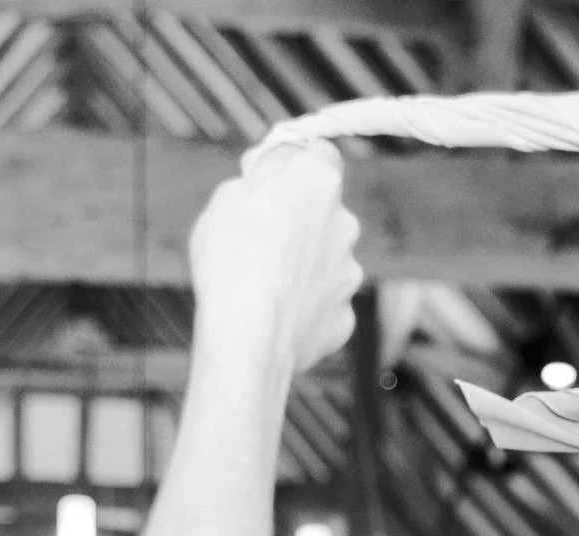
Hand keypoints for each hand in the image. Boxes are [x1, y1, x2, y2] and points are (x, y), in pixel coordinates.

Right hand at [187, 140, 363, 381]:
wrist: (249, 338)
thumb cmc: (232, 260)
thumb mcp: (228, 195)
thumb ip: (261, 177)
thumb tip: (272, 169)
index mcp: (319, 182)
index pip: (320, 154)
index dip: (293, 164)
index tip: (269, 178)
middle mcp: (346, 224)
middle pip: (323, 210)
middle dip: (297, 217)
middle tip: (256, 236)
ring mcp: (349, 273)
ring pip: (325, 258)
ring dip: (301, 263)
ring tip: (261, 282)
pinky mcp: (344, 317)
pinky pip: (323, 301)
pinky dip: (304, 304)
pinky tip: (275, 313)